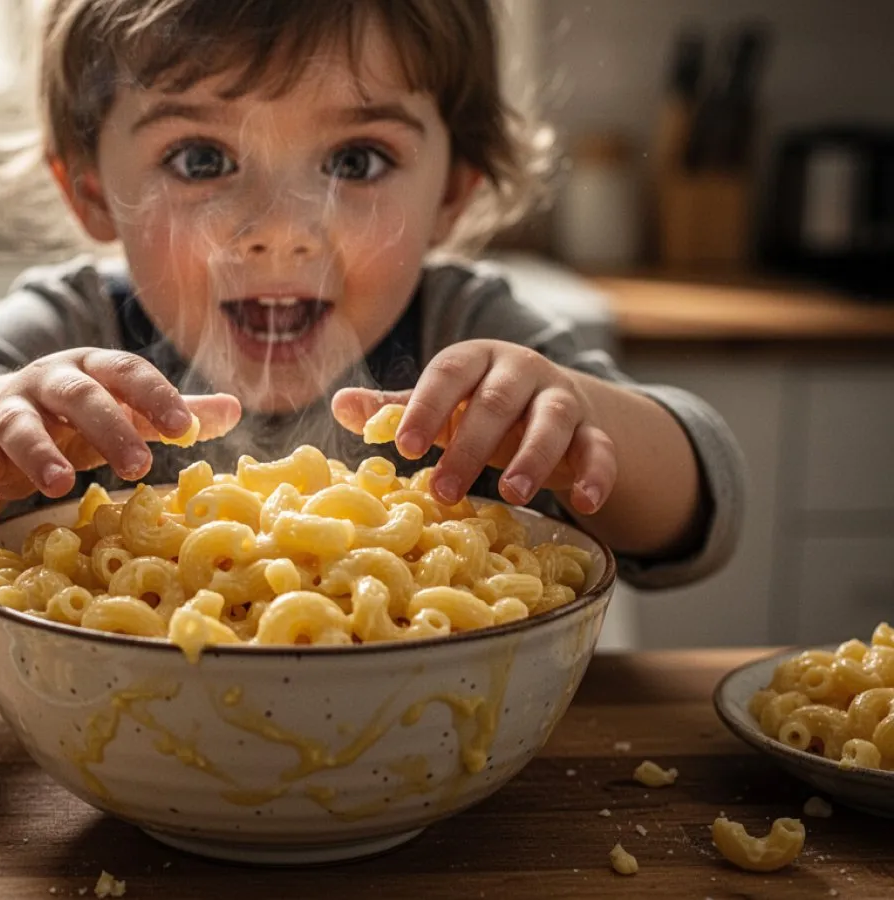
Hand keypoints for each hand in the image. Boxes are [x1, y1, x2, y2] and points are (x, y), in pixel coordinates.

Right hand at [0, 349, 240, 516]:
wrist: (0, 414)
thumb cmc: (79, 416)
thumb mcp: (125, 409)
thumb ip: (172, 411)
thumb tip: (235, 409)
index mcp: (92, 369)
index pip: (127, 372)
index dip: (156, 397)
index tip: (185, 431)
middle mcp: (49, 384)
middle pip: (78, 396)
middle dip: (108, 428)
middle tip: (139, 466)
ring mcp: (9, 413)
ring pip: (20, 426)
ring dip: (39, 454)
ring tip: (61, 486)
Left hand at [333, 340, 615, 513]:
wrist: (551, 406)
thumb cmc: (478, 408)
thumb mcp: (438, 406)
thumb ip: (394, 408)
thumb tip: (338, 405)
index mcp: (476, 359)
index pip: (448, 374)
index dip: (426, 408)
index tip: (402, 447)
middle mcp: (522, 371)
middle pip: (497, 401)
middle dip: (470, 446)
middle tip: (443, 491)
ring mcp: (562, 399)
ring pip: (551, 421)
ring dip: (533, 457)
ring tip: (511, 494)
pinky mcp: (594, 430)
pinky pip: (600, 449)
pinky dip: (597, 474)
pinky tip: (585, 505)